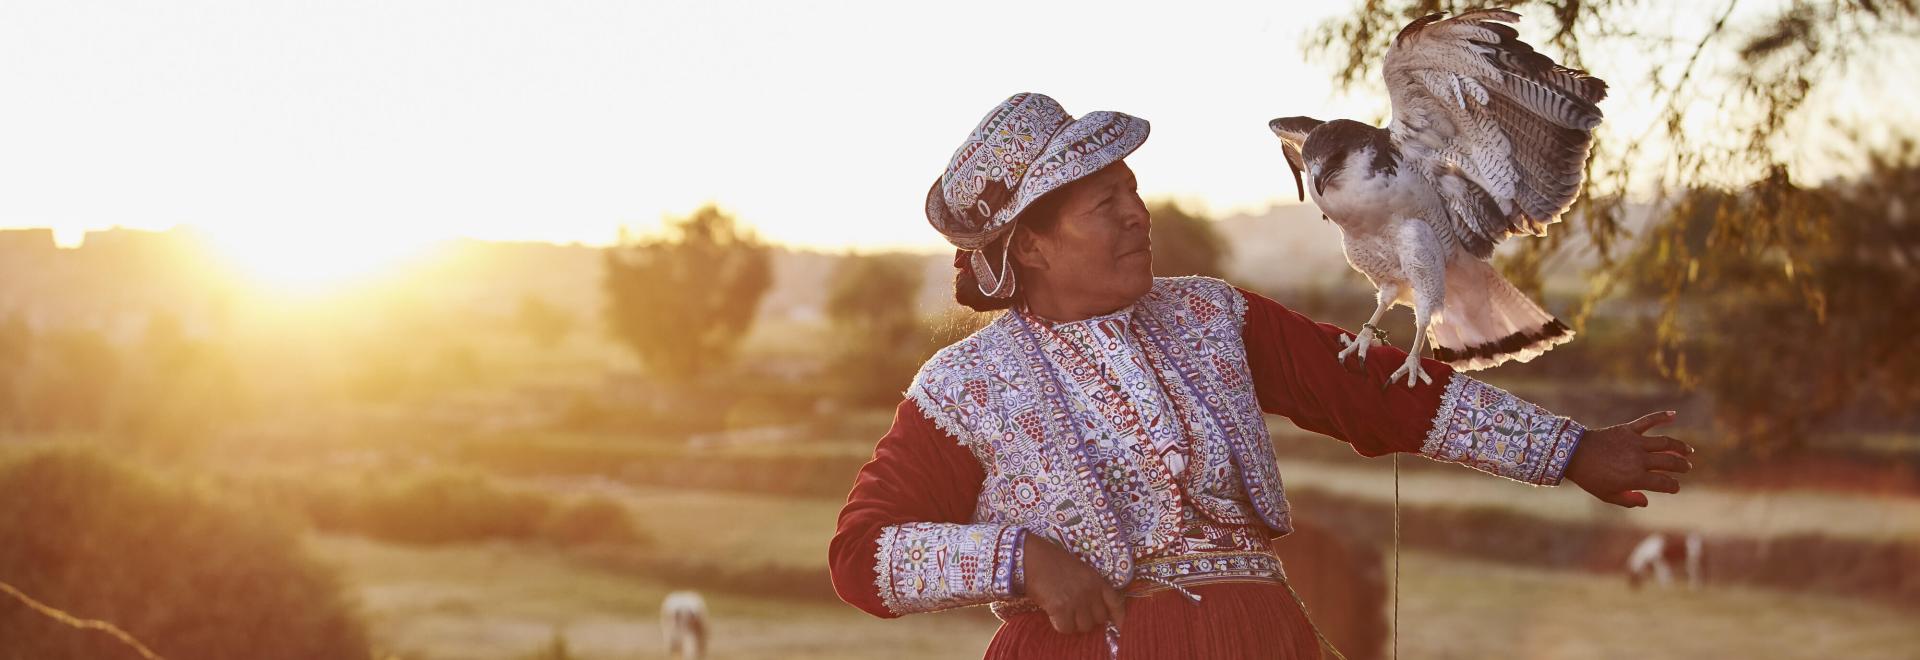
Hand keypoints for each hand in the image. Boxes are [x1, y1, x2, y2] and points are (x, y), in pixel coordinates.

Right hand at [1020, 533, 1125, 633]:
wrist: (1031, 558)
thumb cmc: (1053, 562)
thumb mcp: (1080, 570)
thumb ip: (1091, 587)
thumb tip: (1094, 609)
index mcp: (1096, 580)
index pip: (1116, 602)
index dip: (1120, 617)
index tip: (1119, 626)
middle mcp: (1090, 591)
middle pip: (1100, 619)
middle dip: (1090, 618)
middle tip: (1076, 612)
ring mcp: (1076, 600)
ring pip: (1084, 627)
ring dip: (1075, 623)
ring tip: (1064, 613)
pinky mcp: (1061, 608)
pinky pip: (1067, 628)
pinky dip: (1061, 625)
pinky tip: (1054, 614)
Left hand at [1566, 411, 1694, 507]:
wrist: (1572, 454)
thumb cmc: (1590, 478)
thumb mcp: (1607, 495)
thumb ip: (1628, 500)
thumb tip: (1646, 501)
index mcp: (1635, 478)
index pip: (1664, 483)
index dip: (1673, 486)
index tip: (1675, 487)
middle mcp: (1639, 460)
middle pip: (1670, 462)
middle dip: (1682, 466)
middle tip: (1687, 468)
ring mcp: (1635, 443)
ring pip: (1666, 443)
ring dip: (1680, 447)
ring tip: (1688, 451)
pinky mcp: (1628, 429)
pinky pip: (1648, 421)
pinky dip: (1661, 416)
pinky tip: (1674, 414)